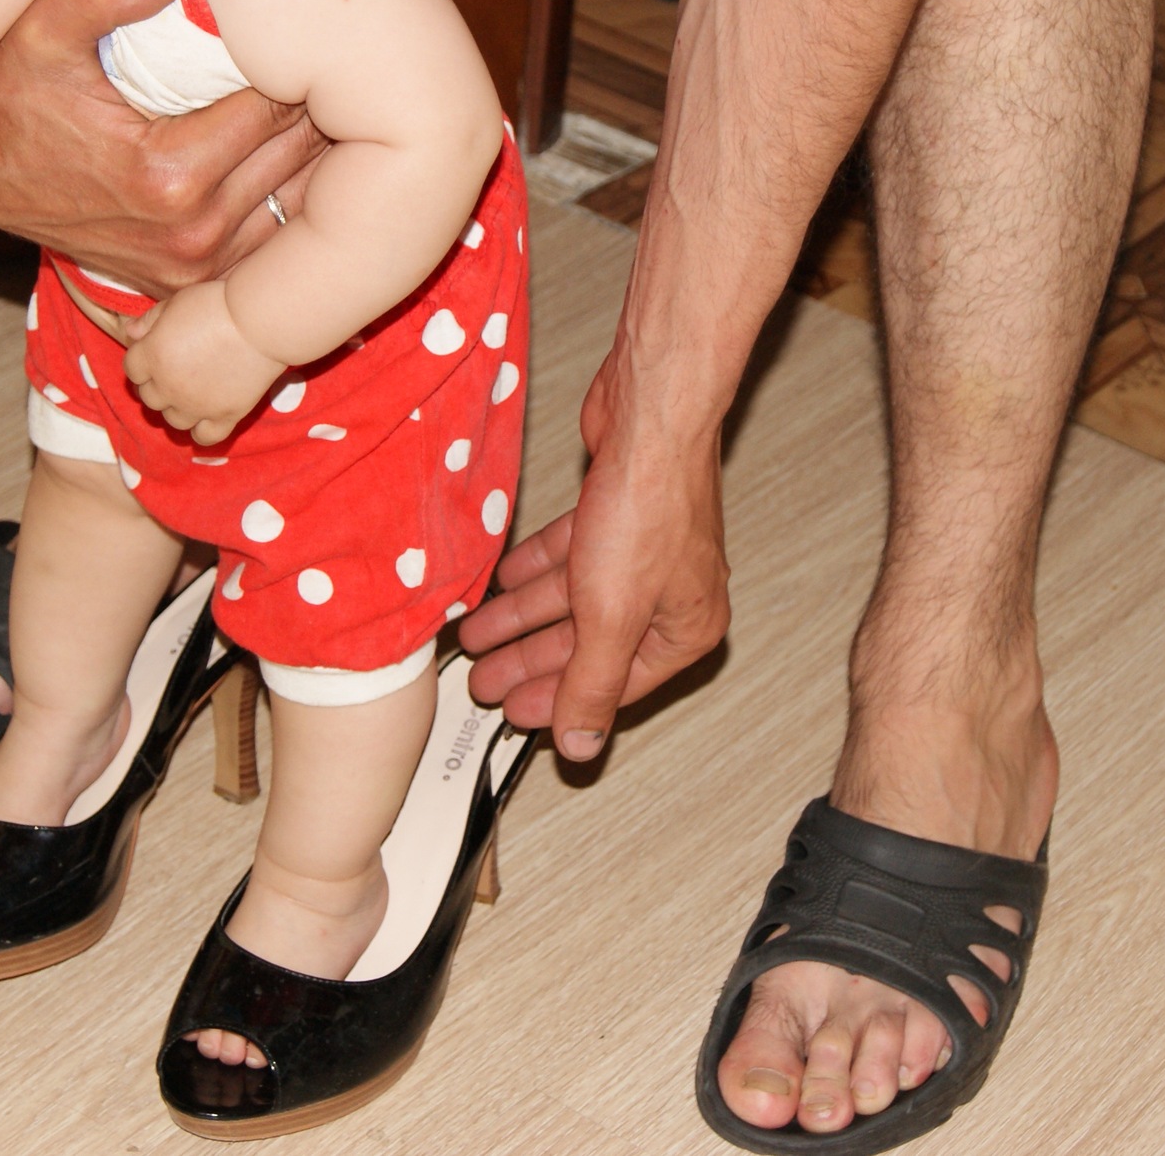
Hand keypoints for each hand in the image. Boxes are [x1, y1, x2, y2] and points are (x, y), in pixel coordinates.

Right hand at [0, 0, 328, 294]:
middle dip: (318, 108)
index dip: (300, 66)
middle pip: (298, 160)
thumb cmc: (6, 92)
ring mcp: (194, 266)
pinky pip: (271, 242)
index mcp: (169, 175)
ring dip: (314, 157)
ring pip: (298, 204)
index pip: (277, 110)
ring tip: (328, 101)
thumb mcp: (42, 30)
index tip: (311, 32)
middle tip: (336, 60)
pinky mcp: (189, 282)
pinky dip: (290, 200)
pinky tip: (294, 154)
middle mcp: (191, 233)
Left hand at [122, 280, 285, 443]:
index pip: (132, 370)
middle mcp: (168, 386)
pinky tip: (208, 416)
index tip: (158, 351)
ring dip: (178, 408)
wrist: (261, 320)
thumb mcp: (177, 302)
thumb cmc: (218, 304)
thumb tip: (130, 332)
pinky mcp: (225, 416)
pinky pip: (204, 437)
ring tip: (193, 392)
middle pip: (149, 398)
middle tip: (179, 369)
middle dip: (158, 384)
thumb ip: (150, 319)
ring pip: (173, 420)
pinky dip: (202, 430)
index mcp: (152, 356)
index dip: (143, 360)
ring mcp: (196, 405)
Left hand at [458, 356, 731, 761]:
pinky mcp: (616, 513)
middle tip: (483, 678)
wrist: (650, 416)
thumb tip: (582, 746)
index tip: (514, 715)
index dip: (559, 702)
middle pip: (588, 643)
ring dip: (522, 617)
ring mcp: (643, 552)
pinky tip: (502, 582)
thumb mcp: (612, 616)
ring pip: (573, 598)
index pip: (614, 685)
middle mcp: (670, 593)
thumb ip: (592, 685)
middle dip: (530, 661)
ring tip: (476, 632)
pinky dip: (535, 569)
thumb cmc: (651, 507)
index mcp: (688, 629)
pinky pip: (569, 555)